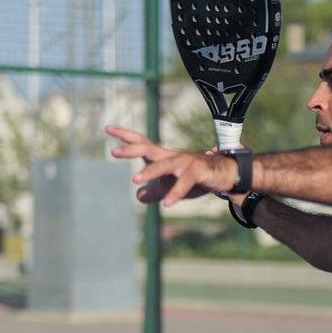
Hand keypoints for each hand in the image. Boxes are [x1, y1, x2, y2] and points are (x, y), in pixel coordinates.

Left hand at [105, 125, 232, 205]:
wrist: (224, 174)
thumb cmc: (195, 177)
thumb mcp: (170, 186)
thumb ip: (153, 191)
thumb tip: (138, 196)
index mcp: (163, 157)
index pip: (142, 143)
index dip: (125, 136)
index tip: (107, 128)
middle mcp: (172, 156)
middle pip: (149, 149)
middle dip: (131, 150)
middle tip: (114, 152)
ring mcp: (185, 163)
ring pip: (165, 165)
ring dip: (150, 172)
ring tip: (135, 180)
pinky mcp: (198, 172)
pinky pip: (185, 183)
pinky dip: (175, 192)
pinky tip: (167, 203)